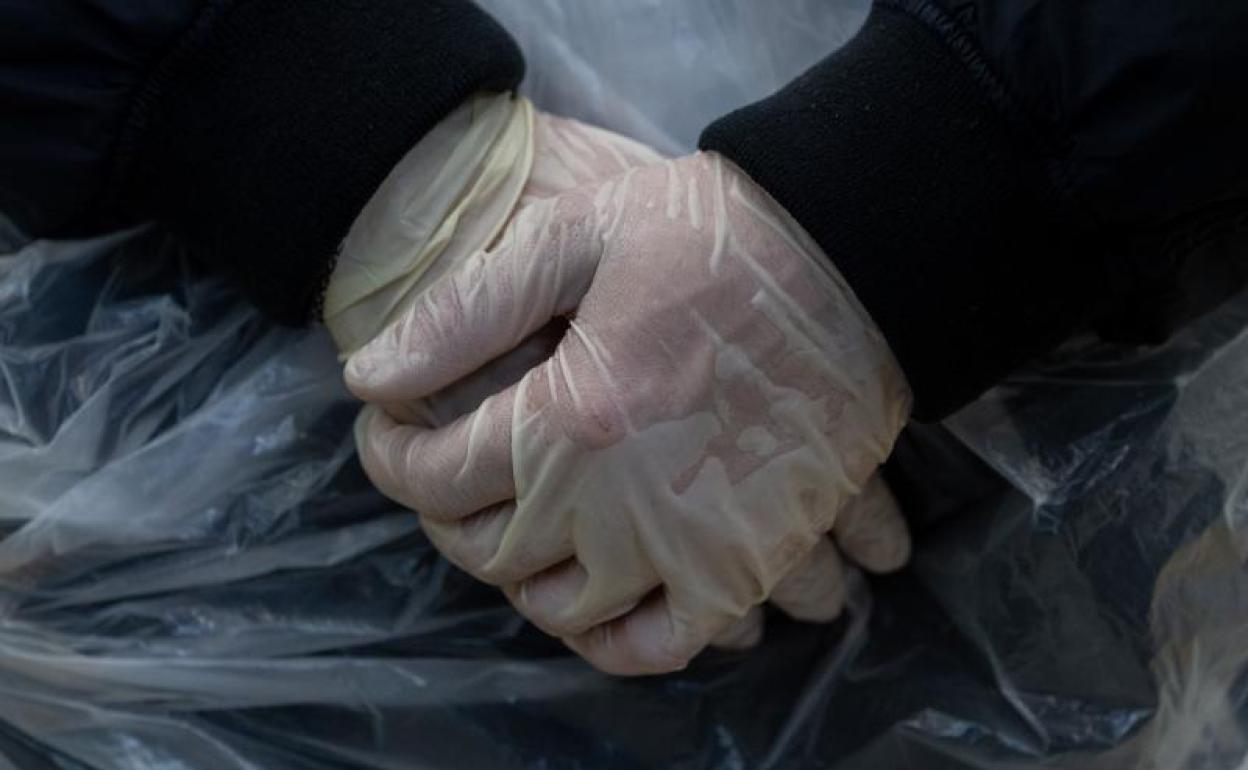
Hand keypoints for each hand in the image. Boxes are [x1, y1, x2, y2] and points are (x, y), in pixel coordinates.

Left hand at [347, 152, 911, 673]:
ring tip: (520, 529)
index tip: (387, 431)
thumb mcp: (577, 236)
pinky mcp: (749, 561)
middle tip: (450, 475)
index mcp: (567, 419)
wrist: (858, 260)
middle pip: (492, 552)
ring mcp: (688, 544)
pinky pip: (666, 644)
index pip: (436, 477)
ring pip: (567, 611)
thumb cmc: (713, 237)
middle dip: (448, 517)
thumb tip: (367, 375)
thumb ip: (465, 311)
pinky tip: (600, 604)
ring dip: (522, 579)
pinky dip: (617, 643)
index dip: (392, 457)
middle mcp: (617, 502)